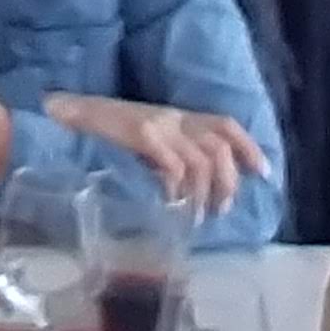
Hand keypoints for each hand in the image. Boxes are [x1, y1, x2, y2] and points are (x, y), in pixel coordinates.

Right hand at [45, 94, 267, 218]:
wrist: (66, 118)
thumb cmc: (102, 133)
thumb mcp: (144, 138)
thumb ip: (169, 153)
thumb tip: (196, 186)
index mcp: (176, 116)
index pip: (225, 124)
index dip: (249, 147)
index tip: (263, 174)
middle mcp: (172, 117)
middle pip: (220, 147)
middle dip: (228, 183)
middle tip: (219, 210)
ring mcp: (157, 125)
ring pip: (202, 160)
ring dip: (205, 192)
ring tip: (197, 214)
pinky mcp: (141, 135)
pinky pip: (173, 164)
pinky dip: (177, 187)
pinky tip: (169, 201)